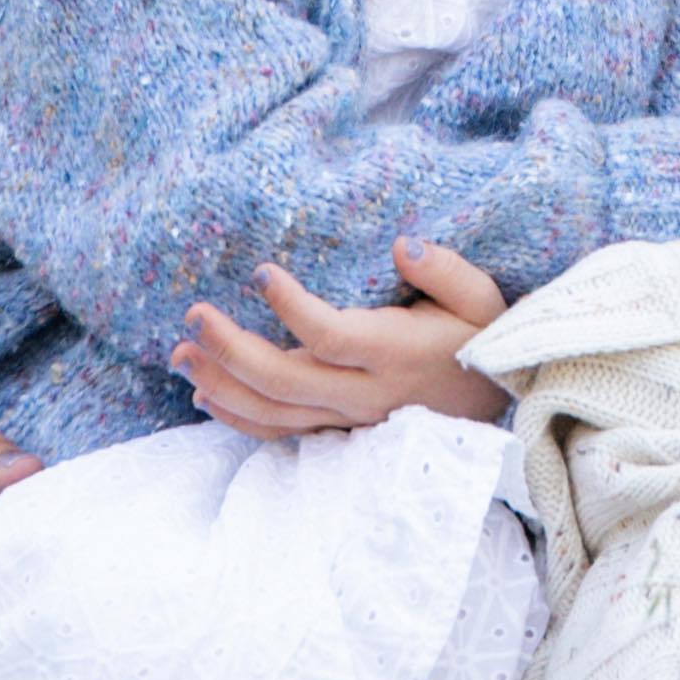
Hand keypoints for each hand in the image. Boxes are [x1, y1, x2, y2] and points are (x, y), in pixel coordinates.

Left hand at [173, 236, 509, 437]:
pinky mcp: (340, 430)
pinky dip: (238, 418)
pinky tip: (204, 395)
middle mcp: (368, 393)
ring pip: (274, 413)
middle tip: (194, 314)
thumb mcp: (482, 300)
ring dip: (222, 385)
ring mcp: (350, 418)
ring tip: (182, 353)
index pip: (332, 336)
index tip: (261, 271)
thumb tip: (404, 245)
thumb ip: (447, 270)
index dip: (291, 307)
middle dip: (232, 349)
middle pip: (286, 381)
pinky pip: (281, 434)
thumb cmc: (483, 340)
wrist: (498, 407)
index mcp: (397, 354)